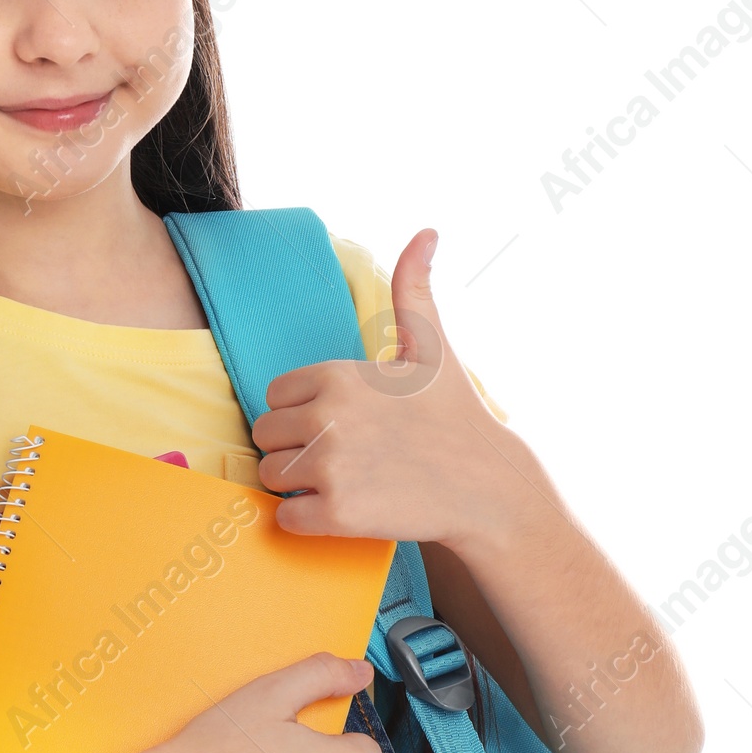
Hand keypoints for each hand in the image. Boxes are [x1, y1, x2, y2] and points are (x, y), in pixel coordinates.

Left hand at [251, 228, 537, 554]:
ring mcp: (329, 468)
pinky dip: (305, 520)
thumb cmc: (455, 416)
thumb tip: (426, 232)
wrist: (487, 486)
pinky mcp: (335, 514)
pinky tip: (341, 509)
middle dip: (293, 447)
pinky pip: (284, 517)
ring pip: (269, 475)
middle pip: (265, 435)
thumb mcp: (433, 347)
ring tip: (342, 480)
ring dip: (296, 484)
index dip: (301, 412)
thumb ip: (413, 290)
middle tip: (341, 456)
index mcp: (338, 375)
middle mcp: (327, 418)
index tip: (338, 422)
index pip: (276, 395)